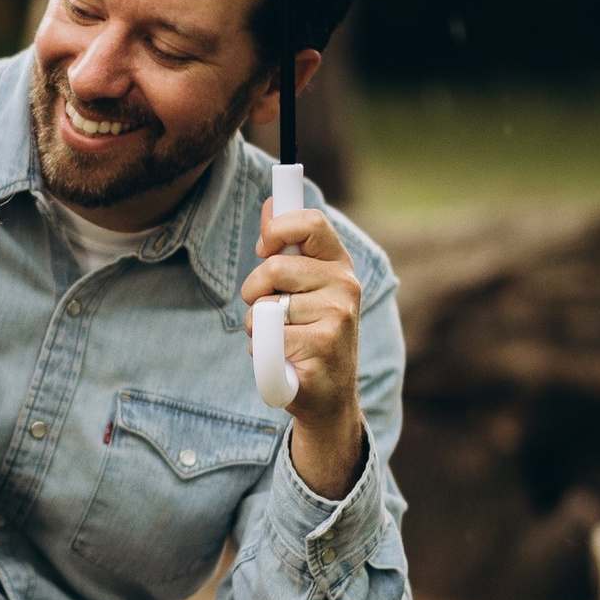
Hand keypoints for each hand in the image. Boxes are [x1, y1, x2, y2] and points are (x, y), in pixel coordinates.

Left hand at [241, 202, 367, 496]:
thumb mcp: (304, 286)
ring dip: (258, 326)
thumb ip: (287, 247)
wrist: (328, 396)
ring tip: (280, 338)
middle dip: (254, 290)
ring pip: (265, 307)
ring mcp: (337, 317)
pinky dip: (262, 351)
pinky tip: (283, 359)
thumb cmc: (310, 334)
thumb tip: (270, 203)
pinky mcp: (323, 346)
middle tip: (265, 307)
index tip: (263, 247)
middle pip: (273, 268)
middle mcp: (345, 286)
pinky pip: (268, 337)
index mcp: (340, 265)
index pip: (311, 223)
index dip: (278, 228)